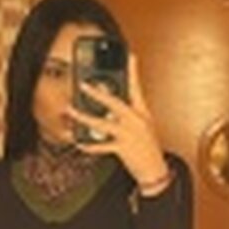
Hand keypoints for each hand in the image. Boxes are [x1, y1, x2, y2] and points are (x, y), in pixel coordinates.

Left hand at [67, 53, 168, 187]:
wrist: (156, 171)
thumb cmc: (149, 149)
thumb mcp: (145, 127)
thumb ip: (131, 115)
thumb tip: (113, 107)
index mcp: (142, 113)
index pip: (137, 88)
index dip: (133, 71)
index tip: (130, 56)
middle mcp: (136, 121)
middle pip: (114, 103)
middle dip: (97, 93)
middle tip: (83, 84)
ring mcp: (129, 134)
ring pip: (102, 123)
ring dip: (84, 117)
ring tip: (72, 111)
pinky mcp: (123, 148)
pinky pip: (101, 145)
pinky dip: (89, 145)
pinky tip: (79, 142)